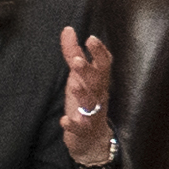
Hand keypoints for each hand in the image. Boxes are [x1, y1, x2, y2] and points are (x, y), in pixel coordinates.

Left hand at [58, 26, 117, 168]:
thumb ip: (73, 53)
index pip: (104, 65)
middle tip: (77, 60)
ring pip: (91, 103)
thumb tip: (68, 29)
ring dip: (83, 94)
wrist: (91, 139)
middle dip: (89, 70)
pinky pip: (80, 127)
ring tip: (73, 85)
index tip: (91, 38)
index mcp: (98, 82)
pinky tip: (64, 120)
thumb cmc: (84, 102)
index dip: (99, 52)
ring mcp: (92, 114)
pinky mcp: (84, 130)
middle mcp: (98, 96)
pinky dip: (73, 124)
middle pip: (98, 81)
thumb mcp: (77, 76)